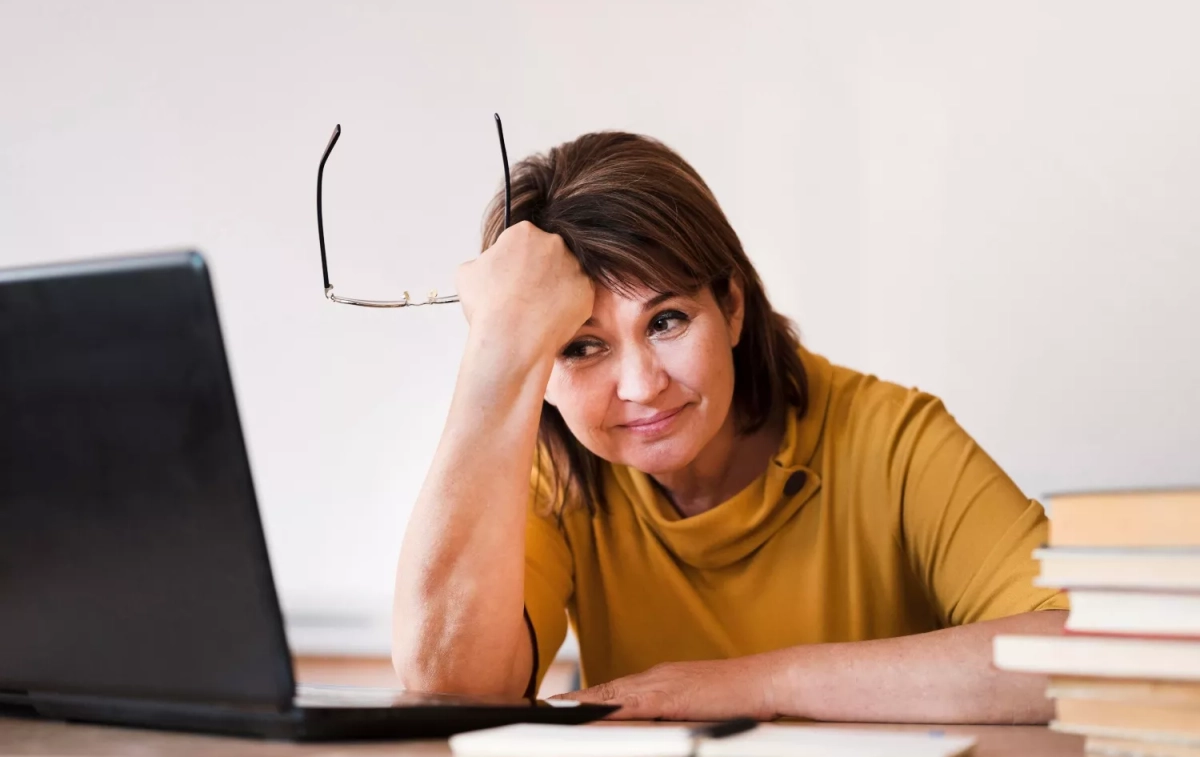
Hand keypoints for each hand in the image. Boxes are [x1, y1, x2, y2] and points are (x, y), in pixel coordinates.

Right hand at [456, 221, 593, 358]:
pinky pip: (577, 295)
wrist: (512, 338)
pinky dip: (566, 305)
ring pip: (564, 274)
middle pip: (546, 253)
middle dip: (537, 270)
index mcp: (525, 233)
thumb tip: (488, 266)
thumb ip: (483, 262)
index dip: (514, 260)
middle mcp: (554, 244)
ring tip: (536, 309)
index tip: (511, 276)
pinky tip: (549, 318)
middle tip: (524, 294)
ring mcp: (574, 267)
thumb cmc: (488, 306)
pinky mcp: (587, 291)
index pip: (521, 241)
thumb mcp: (467, 274)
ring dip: (553, 287)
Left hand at [551, 658, 779, 720]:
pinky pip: (631, 704)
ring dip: (583, 703)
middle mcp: (657, 677)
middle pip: (607, 690)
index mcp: (662, 680)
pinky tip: (589, 714)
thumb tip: (654, 726)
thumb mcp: (698, 706)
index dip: (588, 699)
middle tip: (548, 708)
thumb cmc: (739, 698)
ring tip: (556, 711)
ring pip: (612, 694)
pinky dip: (606, 708)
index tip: (564, 706)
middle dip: (577, 700)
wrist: (765, 681)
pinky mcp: (671, 696)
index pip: (616, 690)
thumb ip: (674, 712)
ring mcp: (662, 683)